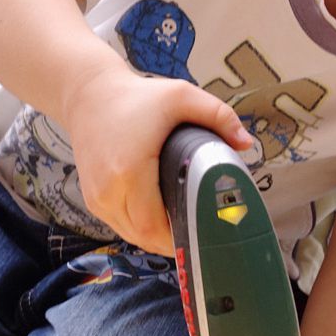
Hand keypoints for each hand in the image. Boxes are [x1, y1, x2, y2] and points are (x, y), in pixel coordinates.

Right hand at [64, 66, 252, 254]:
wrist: (89, 95)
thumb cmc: (134, 97)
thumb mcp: (181, 96)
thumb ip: (218, 116)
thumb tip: (246, 143)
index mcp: (129, 171)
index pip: (154, 227)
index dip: (180, 237)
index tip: (204, 235)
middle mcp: (108, 190)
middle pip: (144, 237)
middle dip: (174, 241)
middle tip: (202, 234)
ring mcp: (96, 197)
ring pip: (131, 236)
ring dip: (157, 237)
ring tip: (185, 228)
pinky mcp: (92, 199)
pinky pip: (120, 226)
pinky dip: (141, 227)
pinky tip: (161, 219)